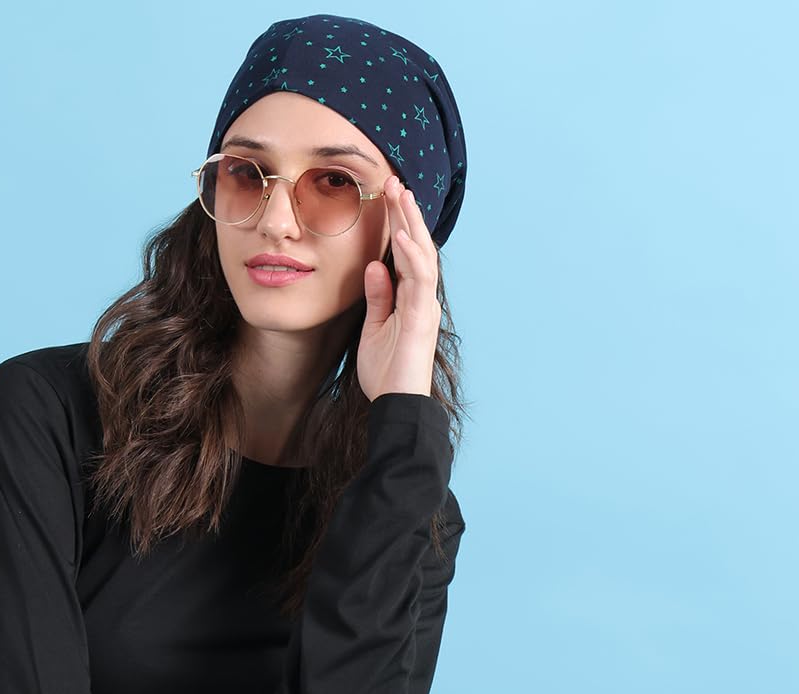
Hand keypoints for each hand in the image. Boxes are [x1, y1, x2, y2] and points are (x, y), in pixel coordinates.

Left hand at [357, 174, 439, 402]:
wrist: (396, 405)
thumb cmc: (386, 373)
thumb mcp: (374, 327)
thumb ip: (377, 296)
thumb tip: (375, 266)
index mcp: (410, 298)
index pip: (406, 253)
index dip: (398, 224)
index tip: (387, 196)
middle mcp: (422, 298)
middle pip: (418, 247)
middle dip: (406, 214)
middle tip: (395, 182)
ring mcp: (424, 307)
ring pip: (423, 256)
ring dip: (412, 225)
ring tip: (401, 196)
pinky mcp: (422, 318)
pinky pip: (420, 281)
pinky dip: (412, 257)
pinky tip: (403, 236)